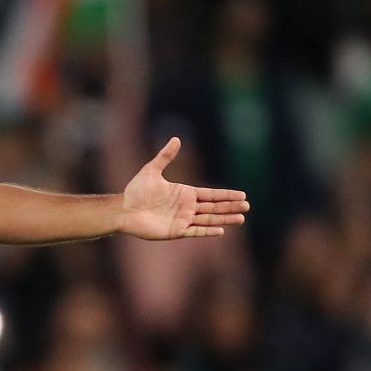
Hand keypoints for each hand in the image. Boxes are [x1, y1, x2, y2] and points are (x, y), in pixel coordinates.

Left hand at [119, 138, 248, 239]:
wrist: (123, 210)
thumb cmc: (135, 191)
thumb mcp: (151, 170)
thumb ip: (165, 156)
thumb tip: (176, 138)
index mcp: (185, 193)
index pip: (211, 194)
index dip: (226, 195)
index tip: (242, 194)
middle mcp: (186, 207)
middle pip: (214, 207)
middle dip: (230, 207)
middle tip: (247, 206)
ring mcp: (182, 219)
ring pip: (208, 219)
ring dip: (224, 219)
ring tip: (241, 219)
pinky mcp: (175, 231)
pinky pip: (195, 231)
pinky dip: (207, 231)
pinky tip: (220, 231)